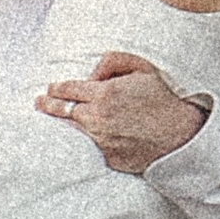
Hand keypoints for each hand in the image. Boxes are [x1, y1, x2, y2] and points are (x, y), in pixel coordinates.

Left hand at [36, 50, 207, 171]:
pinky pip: (86, 147)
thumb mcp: (141, 68)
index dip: (56, 87)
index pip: (67, 89)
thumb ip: (111, 61)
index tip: (51, 87)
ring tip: (48, 119)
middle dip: (46, 104)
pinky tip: (70, 138)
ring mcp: (101, 140)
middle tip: (39, 102)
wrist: (180, 134)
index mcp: (104, 94)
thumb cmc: (162, 98)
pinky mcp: (107, 157)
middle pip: (61, 110)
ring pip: (69, 131)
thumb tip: (90, 74)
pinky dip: (77, 141)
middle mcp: (98, 118)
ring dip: (57, 123)